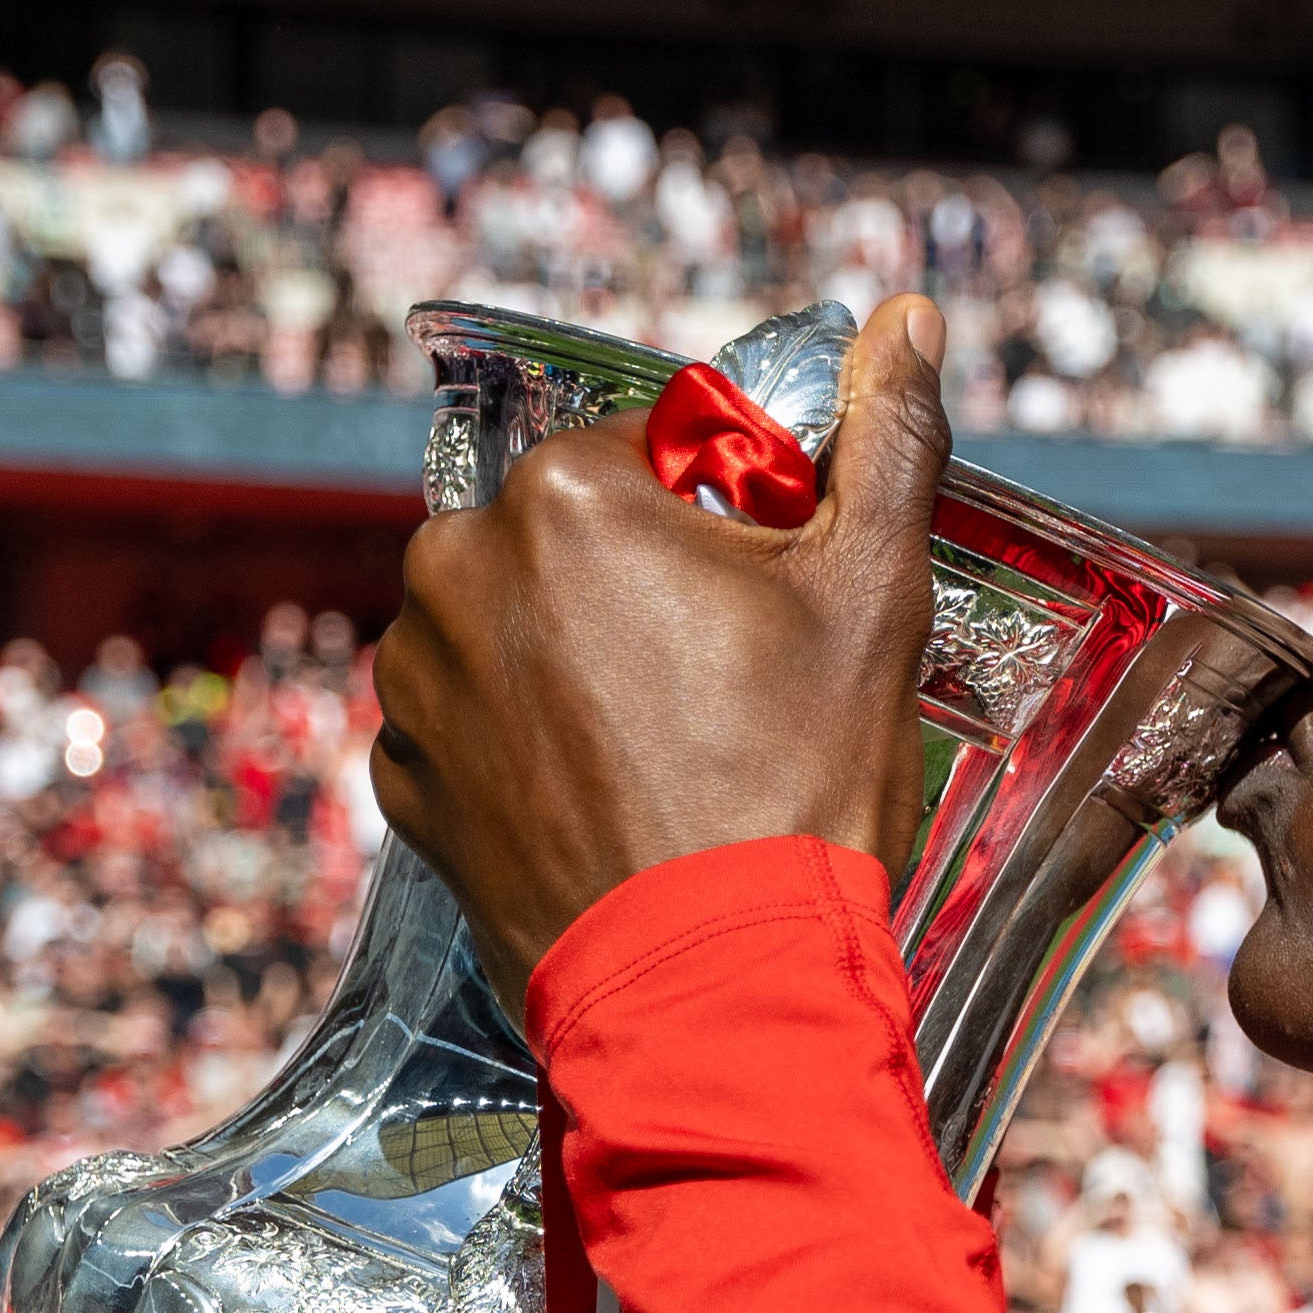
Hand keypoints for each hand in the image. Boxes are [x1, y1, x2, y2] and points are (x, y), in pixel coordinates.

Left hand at [370, 292, 957, 985]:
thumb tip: (906, 321)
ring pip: (515, 622)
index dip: (729, 518)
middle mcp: (456, 570)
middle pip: (573, 532)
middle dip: (642, 582)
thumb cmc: (793, 790)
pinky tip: (608, 795)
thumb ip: (887, 440)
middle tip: (725, 684)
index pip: (656, 451)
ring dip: (577, 655)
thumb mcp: (871, 597)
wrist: (711, 991)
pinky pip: (472, 720)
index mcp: (561, 498)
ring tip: (668, 750)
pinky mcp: (406, 781)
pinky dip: (528, 742)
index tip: (768, 602)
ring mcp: (417, 684)